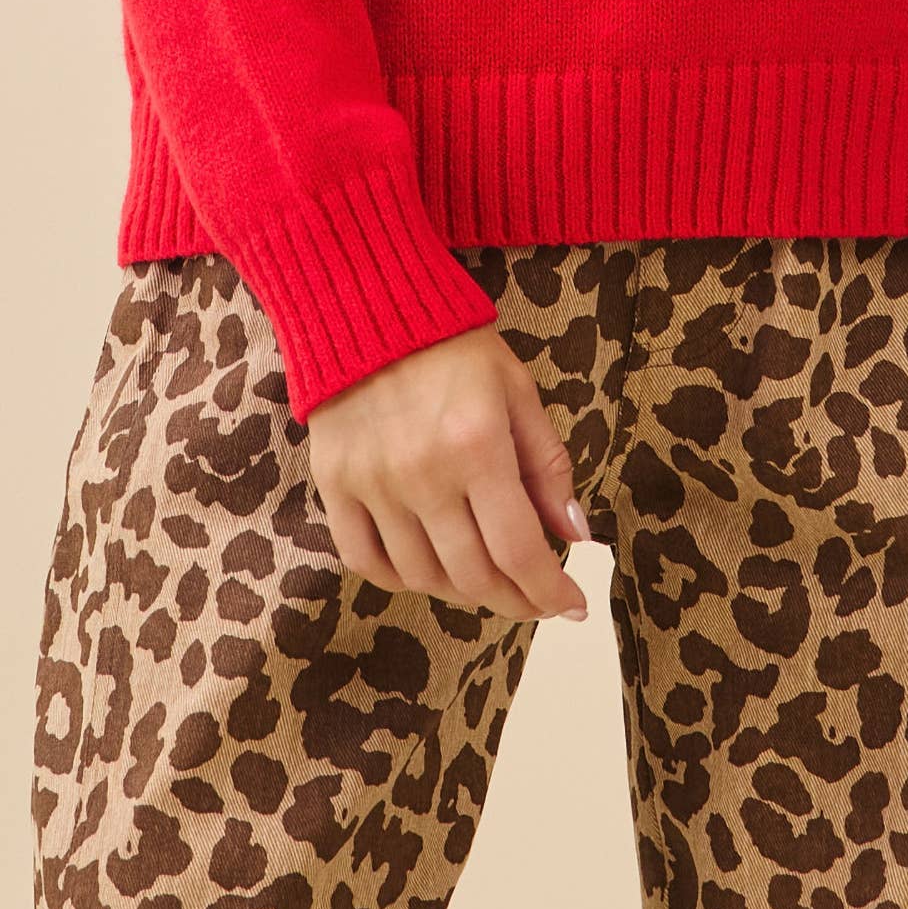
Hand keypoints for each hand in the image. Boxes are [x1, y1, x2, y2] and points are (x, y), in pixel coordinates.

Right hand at [306, 323, 592, 623]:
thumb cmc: (452, 345)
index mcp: (476, 443)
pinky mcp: (334, 484)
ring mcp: (373, 483)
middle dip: (515, 599)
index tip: (572, 604)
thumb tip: (573, 535)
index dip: (549, 590)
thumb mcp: (516, 390)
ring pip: (423, 577)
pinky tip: (429, 567)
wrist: (365, 303)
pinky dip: (402, 578)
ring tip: (488, 578)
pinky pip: (367, 560)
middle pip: (473, 575)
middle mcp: (422, 472)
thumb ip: (546, 465)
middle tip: (536, 599)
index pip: (518, 549)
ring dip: (464, 591)